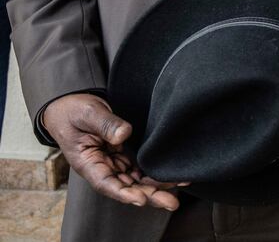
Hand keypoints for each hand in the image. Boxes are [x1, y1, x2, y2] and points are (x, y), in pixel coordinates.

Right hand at [40, 93, 184, 209]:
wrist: (71, 105)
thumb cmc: (74, 111)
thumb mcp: (88, 114)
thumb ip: (105, 124)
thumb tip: (124, 134)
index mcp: (87, 163)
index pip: (105, 183)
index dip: (123, 193)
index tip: (141, 199)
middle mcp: (101, 167)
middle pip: (125, 186)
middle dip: (148, 195)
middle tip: (171, 202)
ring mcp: (113, 162)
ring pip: (135, 180)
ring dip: (155, 187)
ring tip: (179, 188)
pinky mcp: (122, 154)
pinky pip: (138, 168)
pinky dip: (153, 173)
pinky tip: (171, 177)